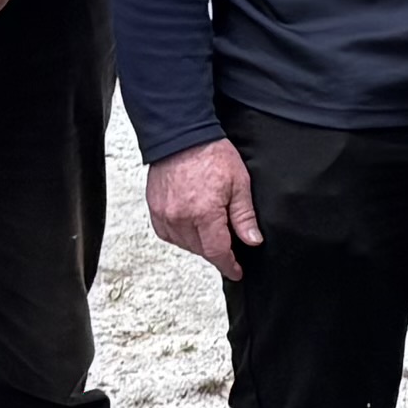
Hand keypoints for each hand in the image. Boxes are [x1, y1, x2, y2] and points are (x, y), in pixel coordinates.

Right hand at [146, 136, 260, 274]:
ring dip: (199, 244)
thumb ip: (244, 216)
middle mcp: (181, 217)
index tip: (236, 271)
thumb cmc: (211, 154)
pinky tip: (192, 227)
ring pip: (184, 244)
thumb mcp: (239, 183)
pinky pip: (168, 235)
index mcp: (204, 212)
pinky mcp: (155, 210)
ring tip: (211, 230)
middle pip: (201, 250)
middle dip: (217, 251)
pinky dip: (181, 236)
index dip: (228, 265)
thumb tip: (252, 240)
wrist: (182, 136)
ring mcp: (165, 214)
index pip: (217, 251)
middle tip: (229, 244)